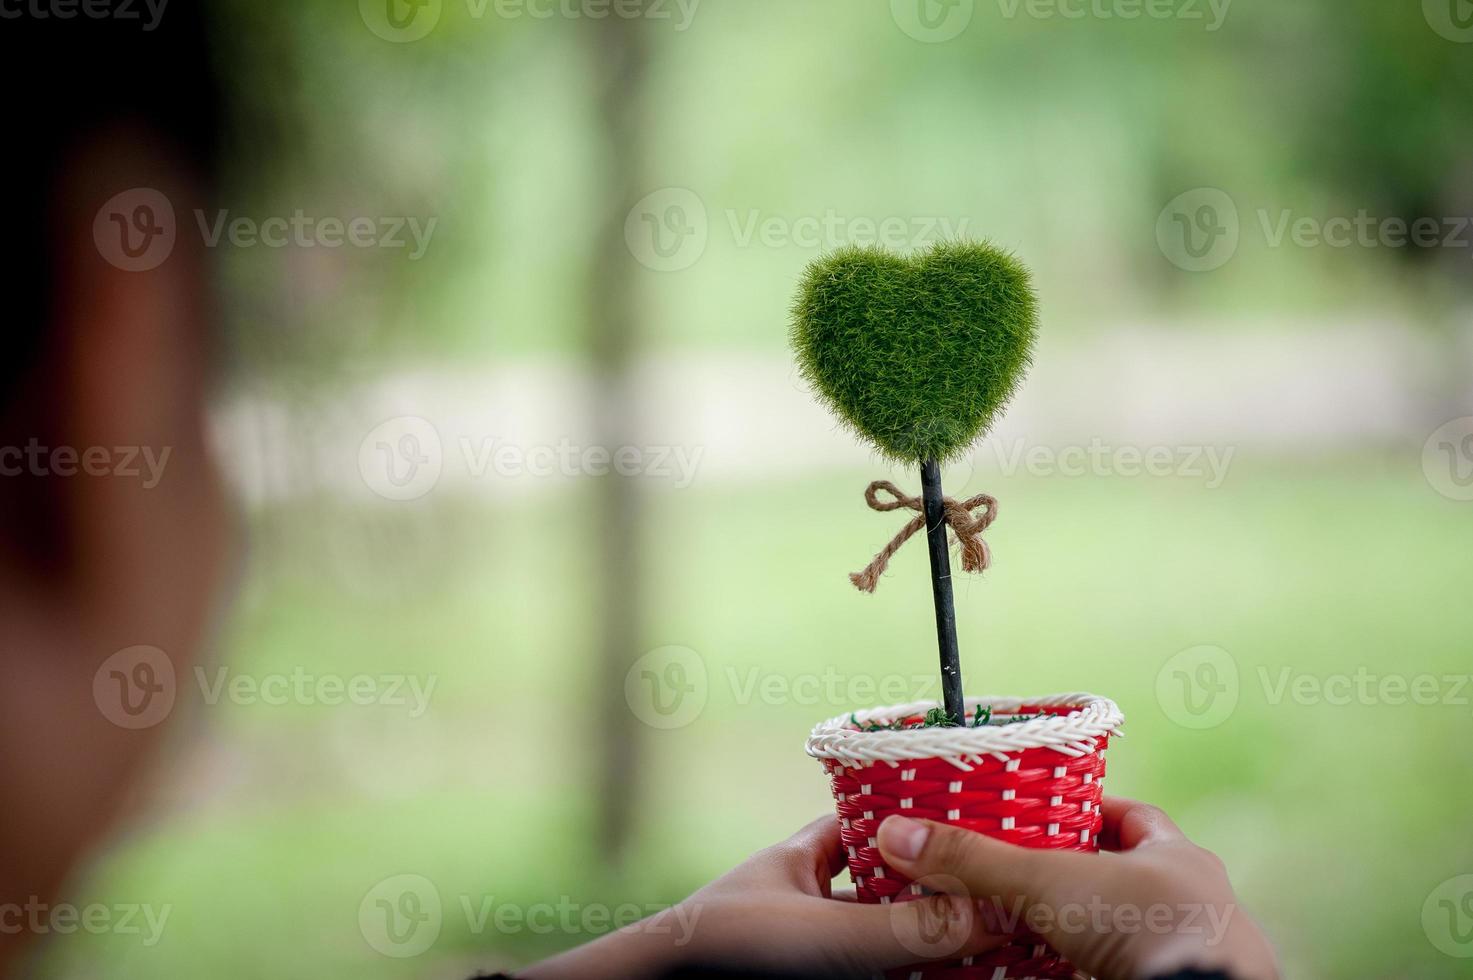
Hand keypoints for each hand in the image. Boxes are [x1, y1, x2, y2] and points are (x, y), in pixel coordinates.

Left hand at [522, 815, 1005, 978]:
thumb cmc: (728, 948)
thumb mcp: (830, 934)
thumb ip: (909, 927)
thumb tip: (994, 914)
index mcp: (803, 859)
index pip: (874, 826)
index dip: (924, 829)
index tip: (979, 836)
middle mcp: (803, 899)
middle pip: (885, 889)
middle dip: (935, 899)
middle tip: (996, 907)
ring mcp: (803, 943)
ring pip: (874, 936)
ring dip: (919, 941)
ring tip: (982, 947)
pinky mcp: (804, 972)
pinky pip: (861, 966)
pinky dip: (895, 969)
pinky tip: (931, 975)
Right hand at [876, 797, 1280, 979]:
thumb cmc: (1147, 928)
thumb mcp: (1047, 883)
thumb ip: (974, 861)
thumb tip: (898, 834)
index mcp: (1177, 856)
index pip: (1131, 817)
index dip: (1087, 813)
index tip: (1044, 814)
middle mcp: (1192, 902)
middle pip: (1126, 877)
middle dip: (1077, 878)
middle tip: (1023, 876)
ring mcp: (1189, 952)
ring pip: (1126, 932)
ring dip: (1082, 932)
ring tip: (1026, 930)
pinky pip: (1122, 970)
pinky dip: (1088, 969)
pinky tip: (1054, 973)